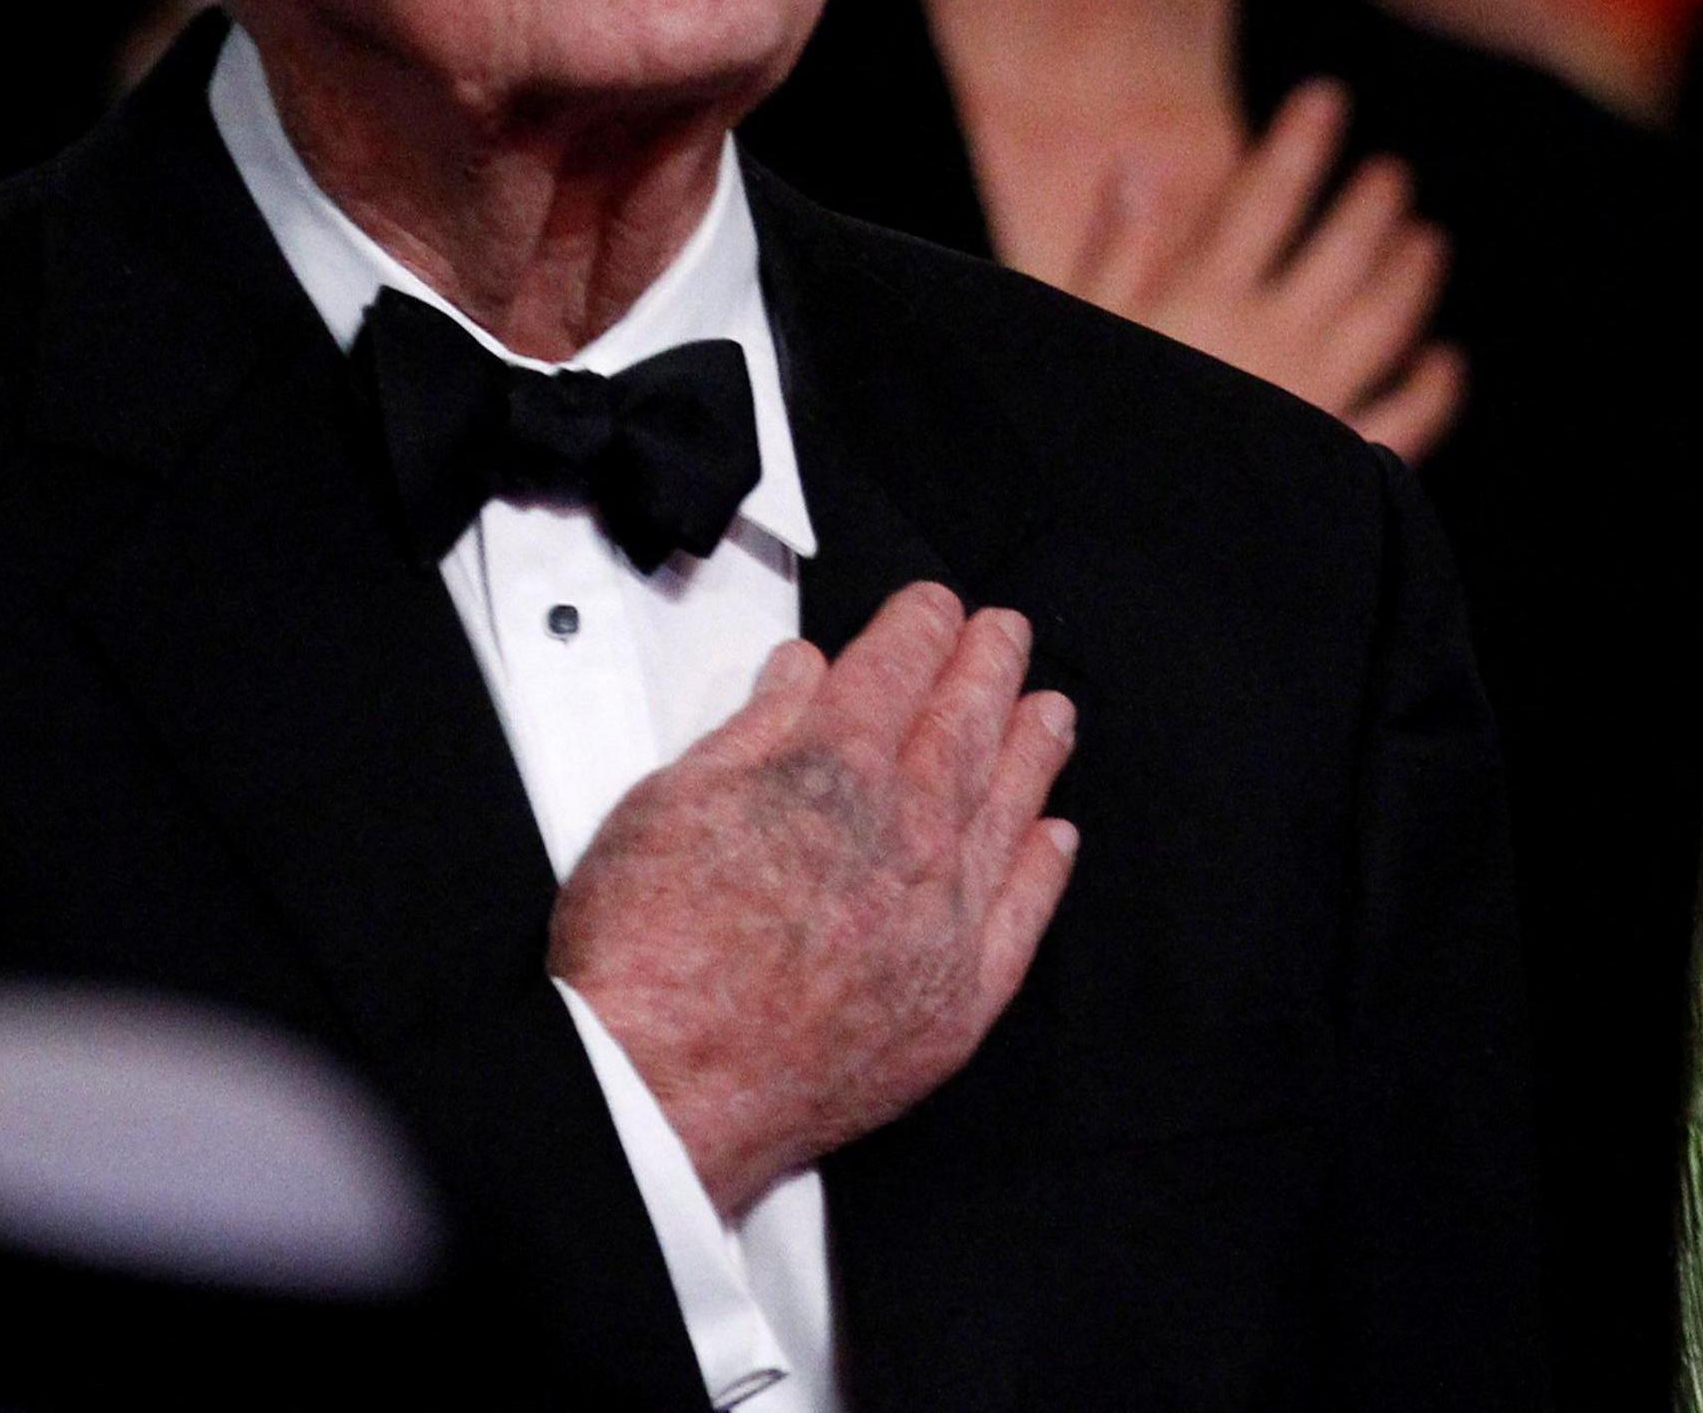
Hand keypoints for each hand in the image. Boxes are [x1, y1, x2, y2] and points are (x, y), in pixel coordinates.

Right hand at [550, 583, 1078, 1215]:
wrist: (661, 1095)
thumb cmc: (648, 961)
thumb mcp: (667, 804)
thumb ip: (750, 730)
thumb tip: (797, 676)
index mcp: (834, 771)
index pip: (898, 666)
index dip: (922, 625)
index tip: (936, 608)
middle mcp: (906, 834)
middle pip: (967, 723)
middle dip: (989, 667)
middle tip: (1005, 636)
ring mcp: (943, 916)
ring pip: (1009, 804)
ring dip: (1034, 748)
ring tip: (1050, 713)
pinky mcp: (959, 997)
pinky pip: (1023, 912)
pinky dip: (1043, 866)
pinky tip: (1053, 835)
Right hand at [1061, 79, 1466, 459]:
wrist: (1124, 557)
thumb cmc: (1087, 440)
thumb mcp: (1075, 339)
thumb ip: (1110, 255)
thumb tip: (1136, 166)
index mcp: (1201, 302)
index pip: (1264, 199)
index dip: (1300, 144)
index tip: (1328, 99)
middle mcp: (1269, 341)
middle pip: (1340, 251)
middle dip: (1371, 204)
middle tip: (1394, 174)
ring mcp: (1312, 400)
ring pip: (1382, 320)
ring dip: (1410, 275)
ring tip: (1427, 240)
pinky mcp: (1334, 465)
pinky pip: (1402, 420)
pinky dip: (1431, 389)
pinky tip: (1446, 363)